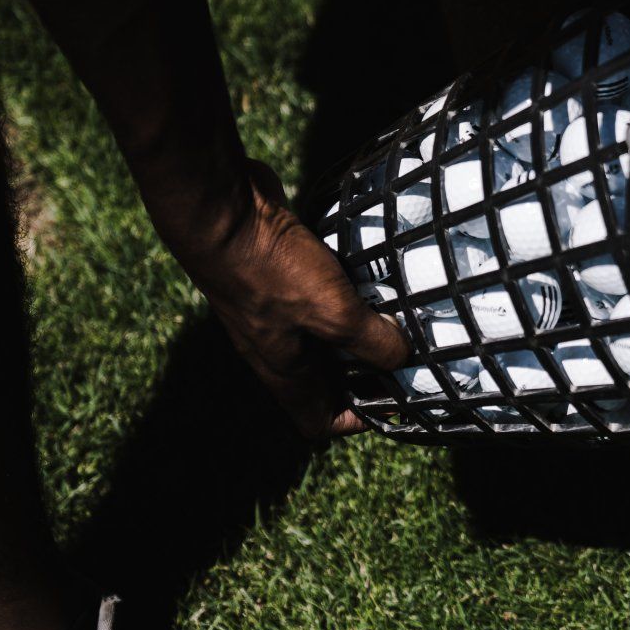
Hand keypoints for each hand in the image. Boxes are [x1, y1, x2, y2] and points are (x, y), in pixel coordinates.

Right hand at [166, 161, 409, 437]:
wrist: (220, 208)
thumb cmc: (270, 268)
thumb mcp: (333, 311)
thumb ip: (372, 341)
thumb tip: (402, 357)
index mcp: (283, 369)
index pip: (318, 421)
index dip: (356, 419)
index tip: (396, 397)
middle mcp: (276, 345)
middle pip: (326, 378)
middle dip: (367, 371)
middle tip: (410, 350)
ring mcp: (275, 308)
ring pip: (324, 334)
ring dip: (359, 328)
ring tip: (400, 313)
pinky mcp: (280, 273)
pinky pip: (320, 296)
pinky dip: (347, 293)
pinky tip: (374, 275)